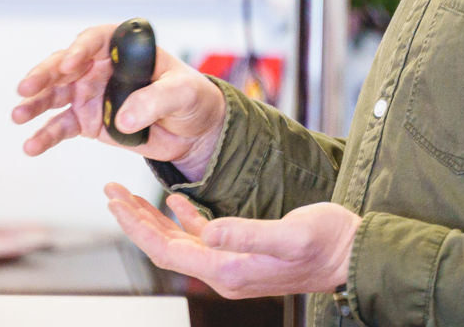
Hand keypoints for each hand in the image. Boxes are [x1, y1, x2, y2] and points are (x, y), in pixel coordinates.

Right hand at [12, 23, 225, 176]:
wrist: (192, 130)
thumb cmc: (190, 98)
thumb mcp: (181, 94)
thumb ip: (154, 100)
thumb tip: (122, 117)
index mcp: (122, 49)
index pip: (95, 41)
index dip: (79, 50)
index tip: (70, 63)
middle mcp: (99, 67)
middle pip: (65, 66)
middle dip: (44, 75)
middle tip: (26, 87)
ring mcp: (89, 94)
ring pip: (55, 95)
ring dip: (35, 104)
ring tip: (18, 116)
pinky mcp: (87, 122)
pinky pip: (61, 127)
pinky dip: (45, 136)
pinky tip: (31, 146)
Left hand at [104, 185, 360, 299]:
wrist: (353, 254)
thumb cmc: (325, 243)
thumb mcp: (287, 234)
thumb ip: (246, 234)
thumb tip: (208, 230)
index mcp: (228, 269)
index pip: (167, 249)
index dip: (137, 226)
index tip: (115, 202)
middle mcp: (224, 271)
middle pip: (165, 247)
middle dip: (134, 219)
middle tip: (110, 192)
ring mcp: (232, 264)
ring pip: (179, 242)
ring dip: (152, 218)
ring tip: (128, 196)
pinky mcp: (242, 253)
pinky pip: (202, 238)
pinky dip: (183, 218)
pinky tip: (174, 200)